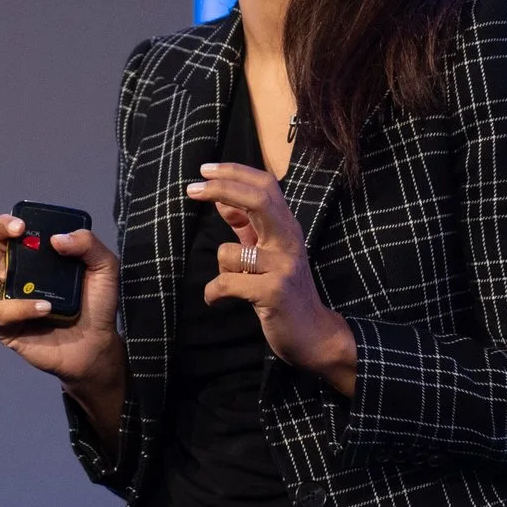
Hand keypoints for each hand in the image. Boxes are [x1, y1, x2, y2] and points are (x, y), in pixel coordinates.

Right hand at [0, 198, 129, 446]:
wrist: (98, 343)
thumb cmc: (96, 304)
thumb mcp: (104, 267)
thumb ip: (89, 245)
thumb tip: (56, 239)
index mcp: (29, 255)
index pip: (4, 231)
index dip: (3, 223)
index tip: (21, 226)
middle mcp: (11, 273)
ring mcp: (6, 299)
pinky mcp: (7, 327)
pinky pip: (2, 312)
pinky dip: (21, 307)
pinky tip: (44, 307)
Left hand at [189, 163, 358, 394]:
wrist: (314, 335)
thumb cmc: (284, 291)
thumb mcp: (266, 253)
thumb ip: (245, 226)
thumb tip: (220, 200)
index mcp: (286, 228)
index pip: (265, 186)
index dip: (235, 173)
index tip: (204, 170)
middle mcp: (289, 241)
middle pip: (259, 200)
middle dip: (223, 188)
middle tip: (192, 188)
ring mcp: (284, 266)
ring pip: (230, 252)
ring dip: (220, 268)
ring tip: (232, 284)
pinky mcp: (274, 292)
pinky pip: (226, 283)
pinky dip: (214, 292)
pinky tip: (217, 300)